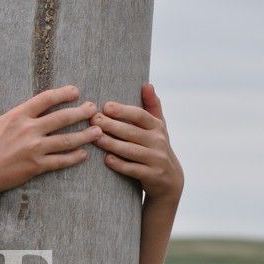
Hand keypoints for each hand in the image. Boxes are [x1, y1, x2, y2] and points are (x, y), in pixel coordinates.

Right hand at [0, 77, 99, 195]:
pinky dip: (73, 158)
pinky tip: (84, 155)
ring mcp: (35, 149)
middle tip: (93, 108)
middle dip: (80, 112)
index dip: (62, 94)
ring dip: (84, 135)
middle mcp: (30, 130)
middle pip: (61, 118)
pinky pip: (60, 161)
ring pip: (66, 140)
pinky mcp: (36, 166)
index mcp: (17, 116)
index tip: (76, 91)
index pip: (45, 99)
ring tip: (98, 131)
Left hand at [91, 83, 183, 203]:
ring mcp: (156, 159)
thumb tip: (147, 84)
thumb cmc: (156, 146)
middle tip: (93, 120)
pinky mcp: (152, 175)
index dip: (123, 111)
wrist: (170, 179)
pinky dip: (120, 164)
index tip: (105, 106)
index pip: (140, 115)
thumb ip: (152, 105)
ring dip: (111, 144)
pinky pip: (133, 169)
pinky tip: (106, 159)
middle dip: (111, 126)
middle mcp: (158, 141)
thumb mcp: (158, 126)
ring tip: (94, 138)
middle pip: (132, 132)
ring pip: (130, 150)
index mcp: (157, 126)